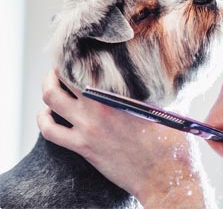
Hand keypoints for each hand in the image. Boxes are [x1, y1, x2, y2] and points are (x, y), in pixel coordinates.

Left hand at [37, 69, 214, 207]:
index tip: (80, 52)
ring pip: (51, 99)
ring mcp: (88, 127)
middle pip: (65, 75)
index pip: (91, 64)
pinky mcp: (83, 147)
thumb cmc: (172, 144)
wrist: (165, 177)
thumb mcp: (170, 108)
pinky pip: (50, 131)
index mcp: (121, 93)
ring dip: (48, 87)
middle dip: (61, 67)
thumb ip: (162, 91)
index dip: (80, 54)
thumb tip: (166, 78)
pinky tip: (47, 114)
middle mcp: (100, 106)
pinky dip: (44, 119)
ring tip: (52, 83)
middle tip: (64, 64)